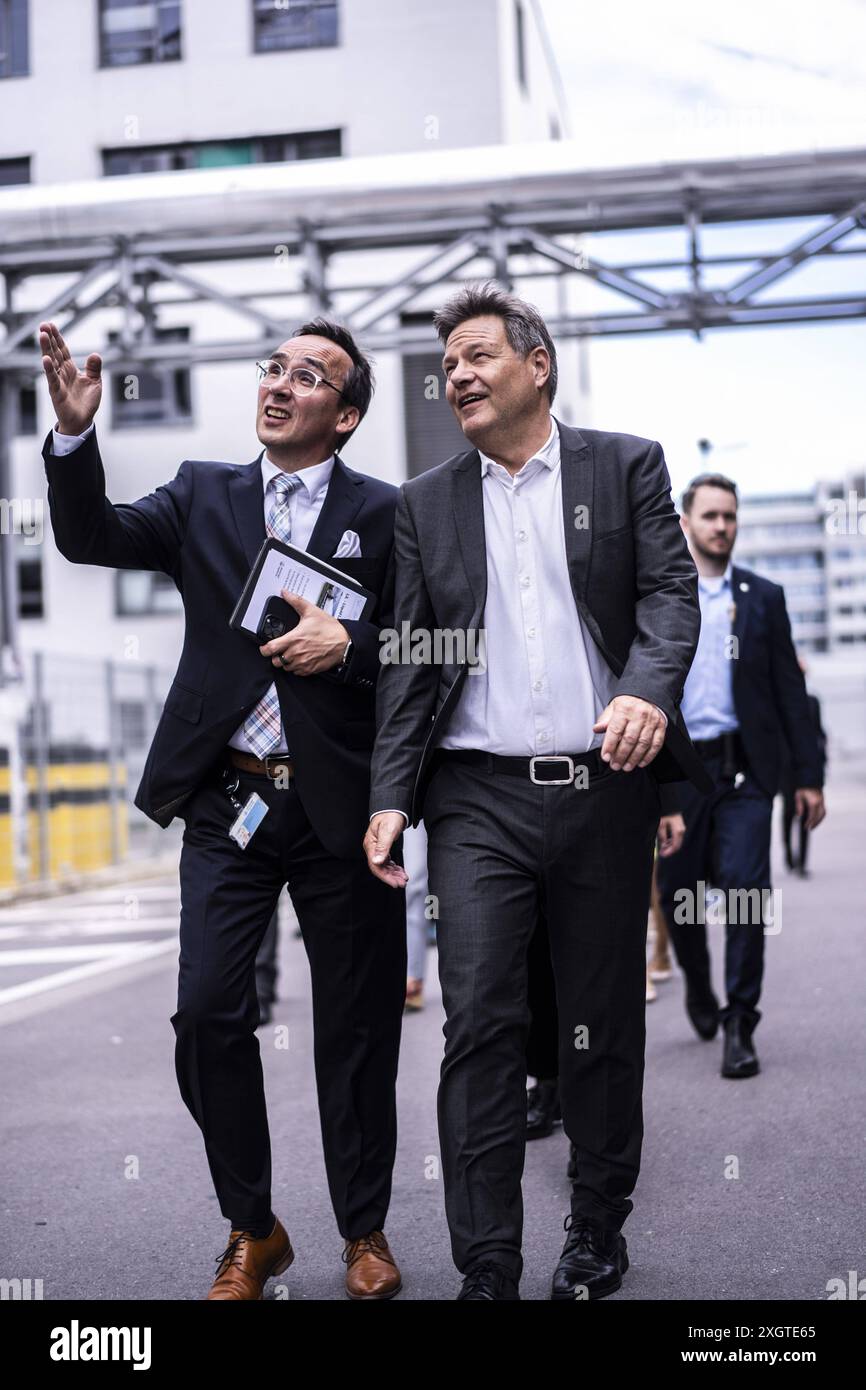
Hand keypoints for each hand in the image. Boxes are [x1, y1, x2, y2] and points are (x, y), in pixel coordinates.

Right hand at [39, 320, 101, 435]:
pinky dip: (49, 369)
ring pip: (51, 362)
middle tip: (43, 324)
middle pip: (54, 352)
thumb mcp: (95, 382)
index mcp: (70, 369)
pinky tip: (45, 359)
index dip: (58, 338)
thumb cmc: (87, 402)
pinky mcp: (57, 392)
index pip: (62, 350)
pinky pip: (52, 379)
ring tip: (43, 335)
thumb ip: (94, 367)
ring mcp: (58, 381)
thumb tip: (95, 354)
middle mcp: (62, 373)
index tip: (51, 325)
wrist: (83, 421)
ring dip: (46, 349)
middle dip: (49, 339)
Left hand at [259, 591, 348, 676]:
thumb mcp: (312, 611)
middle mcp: (296, 653)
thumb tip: (286, 593)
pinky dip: (296, 667)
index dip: (264, 649)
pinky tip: (301, 659)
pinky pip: (296, 672)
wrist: (345, 642)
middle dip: (276, 656)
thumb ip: (296, 601)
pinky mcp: (310, 670)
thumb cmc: (330, 629)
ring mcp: (302, 663)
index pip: (270, 649)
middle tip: (281, 650)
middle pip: (275, 661)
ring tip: (292, 654)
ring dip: (286, 662)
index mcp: (294, 639)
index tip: (265, 647)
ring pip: (286, 667)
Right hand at [363, 813, 408, 887]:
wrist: (394, 807)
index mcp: (371, 844)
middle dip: (391, 877)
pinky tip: (400, 871)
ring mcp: (377, 847)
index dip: (385, 877)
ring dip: (393, 873)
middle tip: (402, 883)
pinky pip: (387, 861)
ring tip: (403, 878)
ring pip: (384, 865)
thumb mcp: (387, 831)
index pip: (376, 866)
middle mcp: (372, 847)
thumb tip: (376, 861)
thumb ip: (383, 847)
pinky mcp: (383, 847)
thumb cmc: (390, 815)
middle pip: (380, 867)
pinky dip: (394, 867)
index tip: (395, 883)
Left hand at [593, 695, 666, 770]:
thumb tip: (597, 729)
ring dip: (634, 758)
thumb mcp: (613, 707)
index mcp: (624, 709)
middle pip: (629, 739)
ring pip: (643, 743)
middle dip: (621, 755)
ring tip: (626, 767)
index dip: (610, 745)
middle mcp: (639, 715)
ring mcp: (651, 721)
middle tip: (615, 765)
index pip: (615, 730)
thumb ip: (605, 720)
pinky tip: (641, 762)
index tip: (606, 757)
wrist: (646, 695)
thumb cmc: (628, 704)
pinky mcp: (661, 726)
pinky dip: (649, 756)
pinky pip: (656, 744)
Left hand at [657, 813, 684, 855]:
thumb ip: (662, 836)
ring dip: (670, 846)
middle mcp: (682, 831)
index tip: (662, 855)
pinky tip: (666, 842)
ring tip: (662, 848)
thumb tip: (664, 845)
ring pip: (678, 842)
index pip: (675, 846)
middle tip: (662, 853)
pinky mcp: (680, 827)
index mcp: (678, 831)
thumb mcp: (661, 825)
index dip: (669, 852)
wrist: (670, 804)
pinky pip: (677, 837)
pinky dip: (672, 841)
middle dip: (669, 850)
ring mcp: (682, 829)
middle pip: (677, 845)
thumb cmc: (665, 813)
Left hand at [794, 787, 825, 830]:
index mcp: (814, 802)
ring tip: (813, 825)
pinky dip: (820, 815)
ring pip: (823, 813)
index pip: (812, 815)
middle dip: (815, 823)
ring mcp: (822, 800)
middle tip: (810, 828)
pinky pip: (823, 810)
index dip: (809, 822)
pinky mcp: (822, 799)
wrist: (809, 778)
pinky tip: (815, 818)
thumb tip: (799, 815)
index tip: (806, 827)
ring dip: (819, 820)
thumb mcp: (798, 795)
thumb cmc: (802, 786)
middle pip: (820, 816)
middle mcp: (820, 802)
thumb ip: (799, 806)